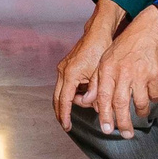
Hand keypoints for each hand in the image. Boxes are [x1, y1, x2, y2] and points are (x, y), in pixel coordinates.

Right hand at [53, 5, 120, 129]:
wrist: (97, 33)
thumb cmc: (100, 49)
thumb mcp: (100, 73)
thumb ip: (93, 90)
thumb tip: (87, 104)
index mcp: (70, 74)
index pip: (64, 101)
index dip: (65, 115)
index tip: (66, 126)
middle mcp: (63, 71)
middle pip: (57, 98)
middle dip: (61, 112)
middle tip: (66, 123)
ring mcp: (63, 68)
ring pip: (61, 92)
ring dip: (70, 100)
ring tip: (87, 101)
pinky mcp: (66, 66)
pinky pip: (65, 84)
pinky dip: (72, 92)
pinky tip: (84, 92)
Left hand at [90, 8, 157, 136]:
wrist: (148, 31)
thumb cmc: (125, 47)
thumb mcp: (106, 59)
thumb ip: (98, 80)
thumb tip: (92, 101)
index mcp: (108, 69)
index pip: (104, 97)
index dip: (105, 116)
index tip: (107, 129)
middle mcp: (122, 73)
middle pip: (121, 104)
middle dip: (123, 123)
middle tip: (126, 135)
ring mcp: (140, 74)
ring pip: (140, 103)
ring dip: (140, 112)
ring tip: (140, 115)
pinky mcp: (155, 74)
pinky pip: (155, 95)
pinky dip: (153, 99)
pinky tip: (151, 97)